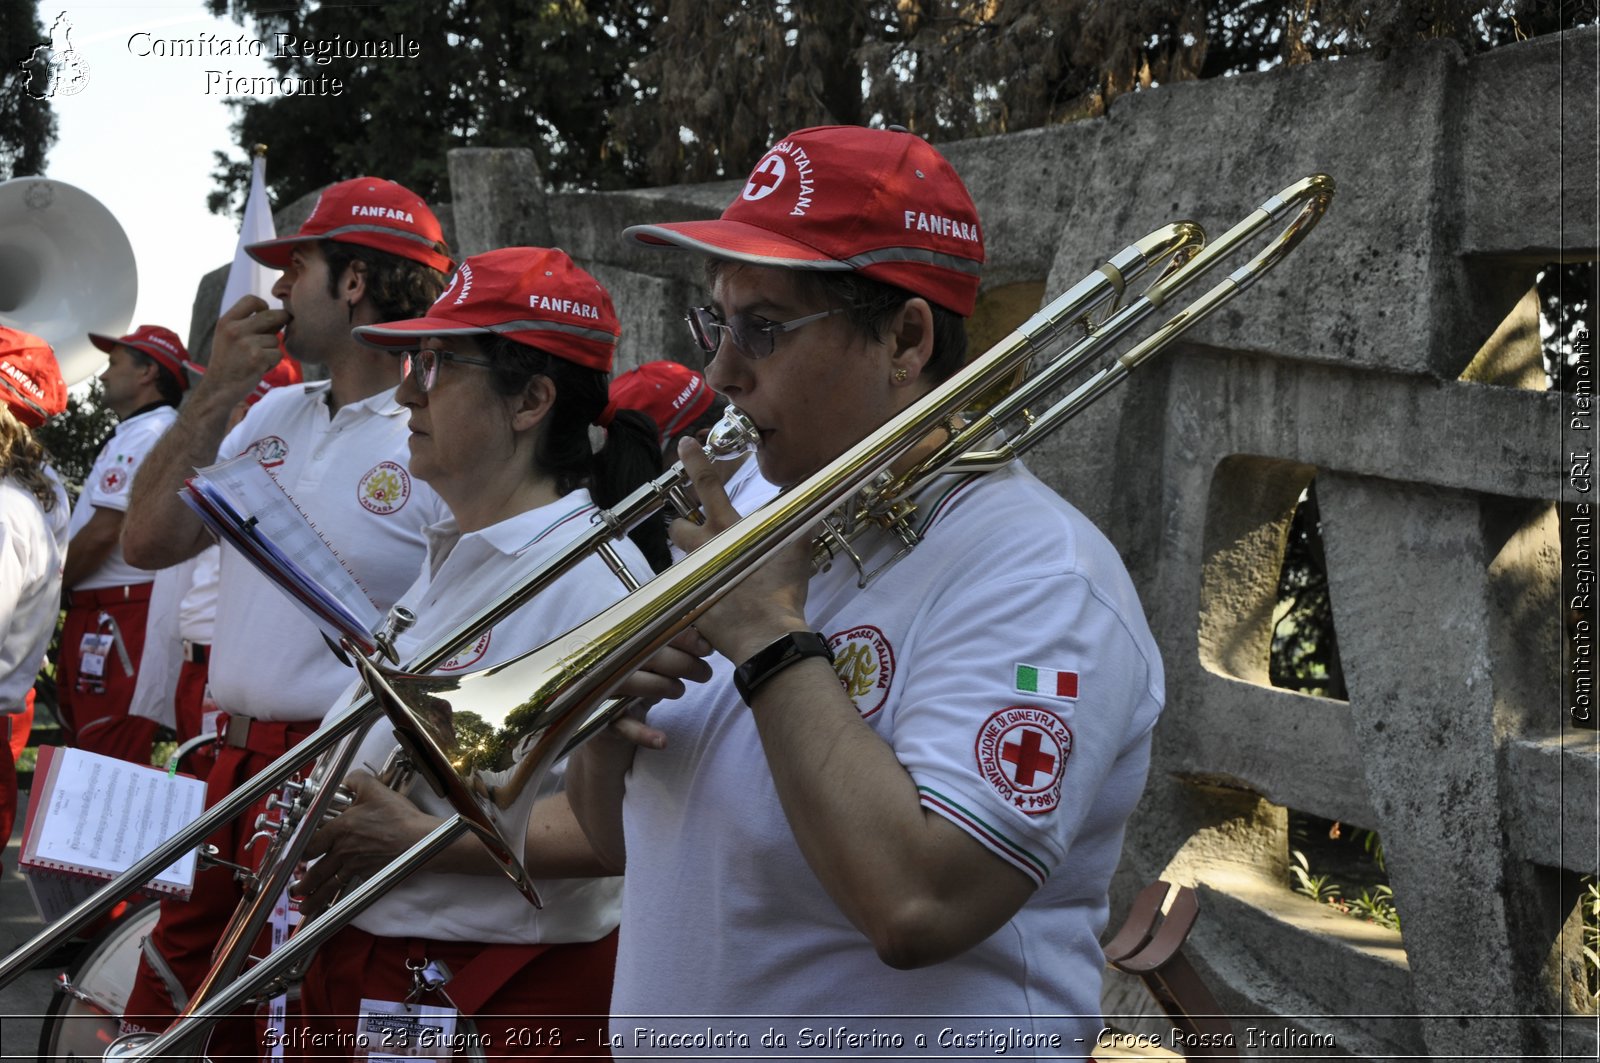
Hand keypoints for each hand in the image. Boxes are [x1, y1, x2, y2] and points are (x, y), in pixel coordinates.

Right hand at [203, 295, 289, 401]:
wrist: (219, 388)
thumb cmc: (228, 362)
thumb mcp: (229, 337)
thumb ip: (249, 325)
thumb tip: (280, 315)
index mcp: (226, 322)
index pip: (251, 300)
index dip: (263, 305)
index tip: (266, 312)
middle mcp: (235, 330)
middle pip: (271, 316)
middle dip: (281, 322)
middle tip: (278, 332)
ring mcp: (246, 344)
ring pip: (276, 339)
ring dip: (272, 350)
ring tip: (256, 359)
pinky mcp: (258, 358)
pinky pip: (278, 354)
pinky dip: (273, 363)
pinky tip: (259, 368)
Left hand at [291, 770, 435, 916]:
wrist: (419, 839)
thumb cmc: (398, 816)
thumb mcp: (375, 789)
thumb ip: (356, 781)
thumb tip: (348, 780)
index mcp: (340, 829)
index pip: (311, 844)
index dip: (300, 851)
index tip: (297, 854)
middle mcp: (343, 850)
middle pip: (315, 869)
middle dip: (303, 881)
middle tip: (296, 888)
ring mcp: (355, 865)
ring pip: (328, 884)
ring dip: (313, 896)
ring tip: (304, 906)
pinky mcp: (368, 873)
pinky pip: (346, 887)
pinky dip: (336, 897)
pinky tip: (332, 903)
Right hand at [596, 628, 716, 749]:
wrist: (607, 726)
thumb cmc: (638, 687)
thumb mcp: (656, 668)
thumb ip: (675, 653)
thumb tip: (706, 643)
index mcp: (625, 646)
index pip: (654, 633)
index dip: (682, 638)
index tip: (706, 648)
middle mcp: (612, 665)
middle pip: (646, 655)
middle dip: (682, 663)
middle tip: (705, 673)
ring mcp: (605, 692)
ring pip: (632, 683)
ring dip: (662, 686)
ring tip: (681, 691)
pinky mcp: (604, 721)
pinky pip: (623, 726)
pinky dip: (642, 734)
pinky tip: (662, 741)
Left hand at [669, 438, 811, 662]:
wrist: (766, 638)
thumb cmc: (782, 592)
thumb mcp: (797, 554)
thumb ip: (802, 525)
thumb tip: (816, 500)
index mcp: (729, 530)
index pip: (708, 486)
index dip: (695, 462)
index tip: (684, 442)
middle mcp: (704, 548)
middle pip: (678, 526)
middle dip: (683, 527)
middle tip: (698, 537)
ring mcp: (692, 575)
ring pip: (679, 559)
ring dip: (692, 561)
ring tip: (711, 573)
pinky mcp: (686, 602)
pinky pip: (684, 592)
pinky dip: (696, 594)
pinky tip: (713, 604)